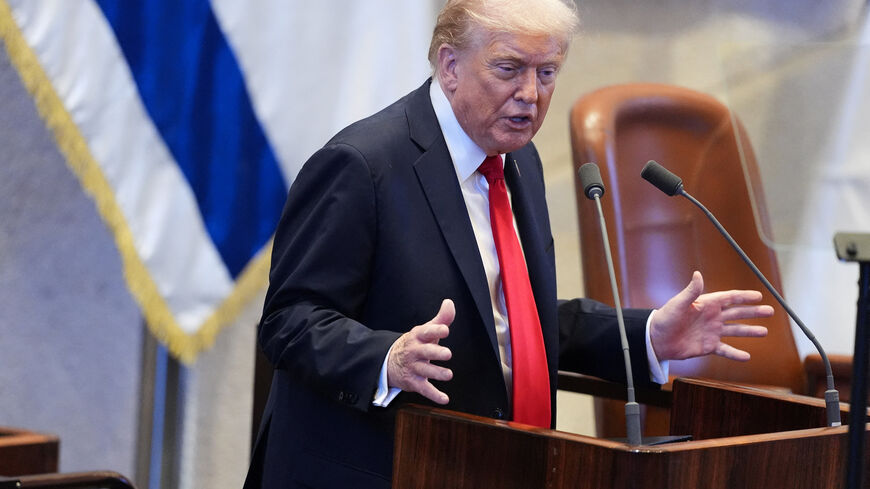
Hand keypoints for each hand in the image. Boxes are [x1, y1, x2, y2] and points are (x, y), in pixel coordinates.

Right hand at [387, 299, 454, 403]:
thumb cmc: (416, 344)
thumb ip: (441, 318)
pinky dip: (434, 395)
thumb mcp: (426, 330)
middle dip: (436, 353)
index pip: (427, 332)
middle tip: (448, 353)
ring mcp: (414, 367)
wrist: (390, 361)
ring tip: (448, 374)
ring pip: (425, 371)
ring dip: (437, 373)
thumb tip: (450, 303)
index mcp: (418, 337)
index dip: (436, 331)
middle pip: (425, 352)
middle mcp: (415, 352)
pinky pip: (424, 389)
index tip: (445, 330)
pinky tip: (444, 399)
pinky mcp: (414, 382)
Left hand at [650, 271, 770, 361]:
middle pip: (737, 313)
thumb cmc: (665, 319)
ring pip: (735, 331)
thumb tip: (698, 274)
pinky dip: (736, 354)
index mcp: (707, 304)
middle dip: (754, 312)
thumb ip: (691, 291)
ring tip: (764, 332)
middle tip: (770, 311)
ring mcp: (712, 332)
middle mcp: (712, 317)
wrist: (656, 340)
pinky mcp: (708, 346)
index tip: (759, 295)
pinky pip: (725, 350)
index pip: (730, 298)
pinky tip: (747, 356)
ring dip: (750, 331)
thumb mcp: (678, 304)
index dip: (744, 297)